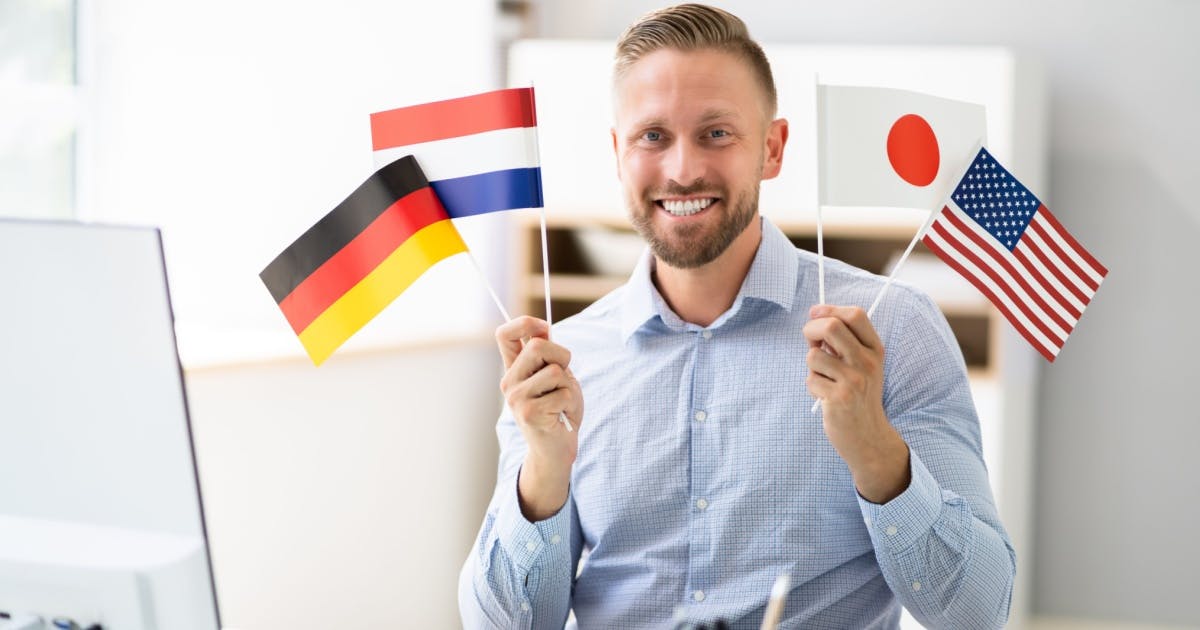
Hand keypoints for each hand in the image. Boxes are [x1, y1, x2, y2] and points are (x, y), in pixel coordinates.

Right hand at [496, 316, 583, 519]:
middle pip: (537, 345)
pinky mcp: (530, 413)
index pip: (504, 334)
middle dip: (562, 356)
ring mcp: (517, 398)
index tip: (544, 328)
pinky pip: (564, 394)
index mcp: (514, 369)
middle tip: (564, 376)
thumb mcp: (556, 377)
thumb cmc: (559, 410)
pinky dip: (571, 404)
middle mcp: (509, 382)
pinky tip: (561, 416)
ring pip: (556, 371)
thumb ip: (548, 356)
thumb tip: (543, 329)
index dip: (525, 323)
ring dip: (569, 386)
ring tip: (562, 401)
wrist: (556, 450)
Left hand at [803, 305, 908, 503]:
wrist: (867, 435)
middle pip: (831, 327)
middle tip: (811, 342)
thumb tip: (816, 315)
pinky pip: (810, 379)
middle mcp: (868, 362)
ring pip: (814, 355)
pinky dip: (813, 386)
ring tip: (825, 379)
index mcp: (875, 349)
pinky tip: (825, 397)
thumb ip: (844, 341)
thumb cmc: (858, 394)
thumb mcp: (861, 364)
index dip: (830, 310)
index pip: (855, 315)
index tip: (816, 313)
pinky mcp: (839, 398)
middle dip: (811, 330)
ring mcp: (854, 380)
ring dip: (812, 367)